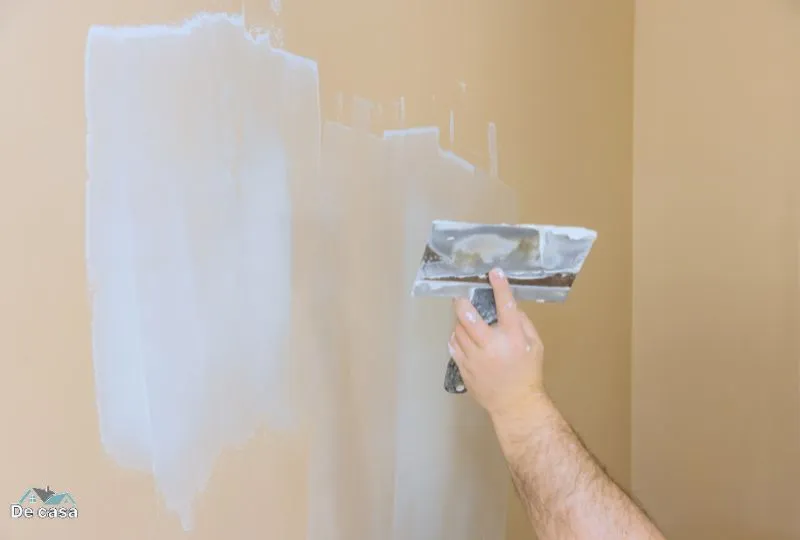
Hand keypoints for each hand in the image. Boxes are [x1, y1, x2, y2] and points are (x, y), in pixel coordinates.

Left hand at [448, 267, 545, 416]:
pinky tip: (461, 336)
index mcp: (512, 338)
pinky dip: (455, 338)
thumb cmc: (528, 372)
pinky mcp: (464, 369)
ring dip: (459, 322)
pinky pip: (453, 347)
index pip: (506, 306)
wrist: (515, 404)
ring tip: (465, 320)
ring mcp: (475, 358)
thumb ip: (523, 323)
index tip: (493, 273)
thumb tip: (510, 305)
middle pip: (469, 318)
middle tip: (460, 297)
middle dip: (461, 303)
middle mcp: (491, 346)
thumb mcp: (536, 345)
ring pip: (457, 331)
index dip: (500, 286)